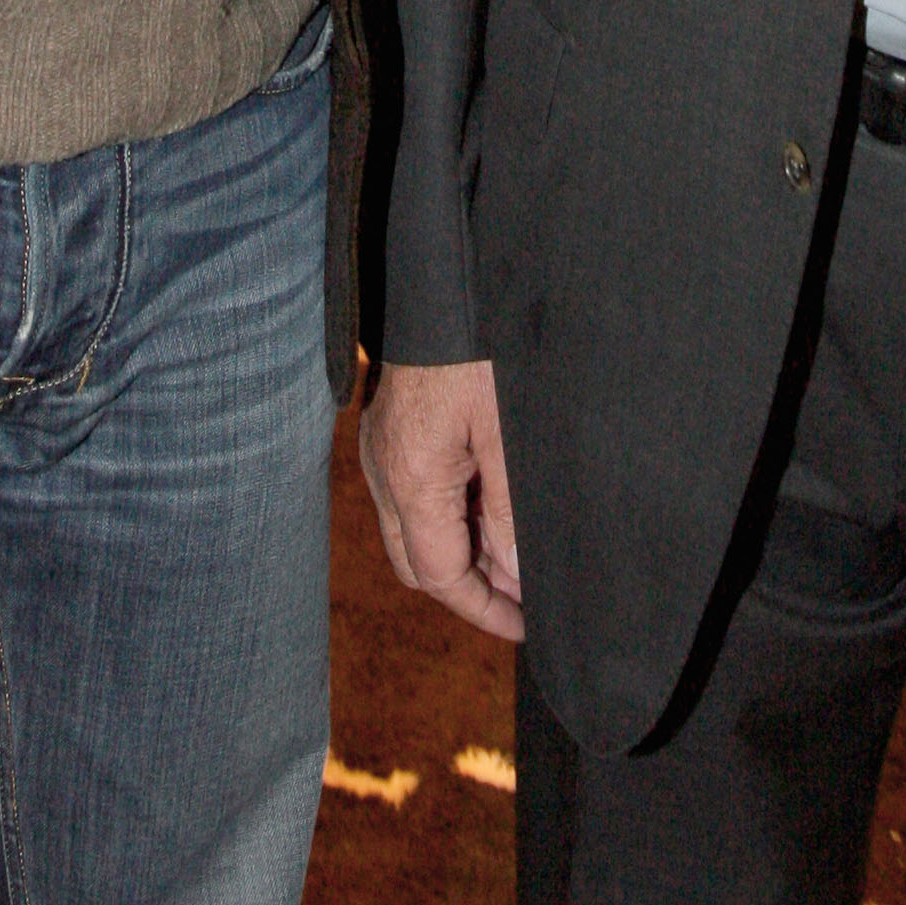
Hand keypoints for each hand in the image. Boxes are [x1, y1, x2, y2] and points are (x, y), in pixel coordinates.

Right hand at [361, 357, 523, 641]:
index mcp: (410, 479)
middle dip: (469, 587)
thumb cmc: (477, 349)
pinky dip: (447, 514)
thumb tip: (513, 576)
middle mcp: (383, 470)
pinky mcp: (387, 427)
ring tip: (515, 552)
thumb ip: (508, 512)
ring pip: (411, 530)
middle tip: (522, 597)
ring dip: (459, 549)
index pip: (439, 575)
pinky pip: (409, 494)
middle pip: (417, 562)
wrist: (441, 280)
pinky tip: (488, 505)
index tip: (526, 624)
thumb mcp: (507, 433)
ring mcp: (380, 448)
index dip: (485, 608)